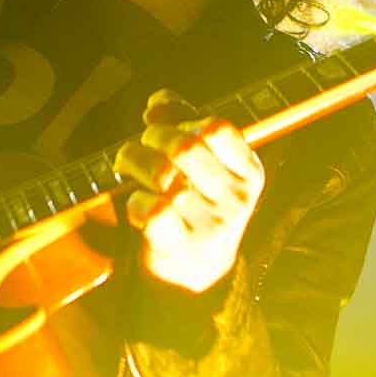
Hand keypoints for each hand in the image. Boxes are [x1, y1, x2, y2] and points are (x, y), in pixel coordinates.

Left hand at [116, 89, 264, 292]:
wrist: (198, 273)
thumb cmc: (198, 206)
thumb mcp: (207, 167)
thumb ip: (185, 126)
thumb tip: (158, 102)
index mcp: (248, 171)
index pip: (218, 128)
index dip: (182, 120)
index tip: (164, 128)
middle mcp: (235, 197)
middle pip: (185, 147)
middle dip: (151, 139)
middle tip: (138, 148)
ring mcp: (211, 223)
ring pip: (164, 175)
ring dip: (134, 163)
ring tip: (127, 167)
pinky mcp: (183, 246)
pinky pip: (152, 209)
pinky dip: (136, 201)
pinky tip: (138, 205)